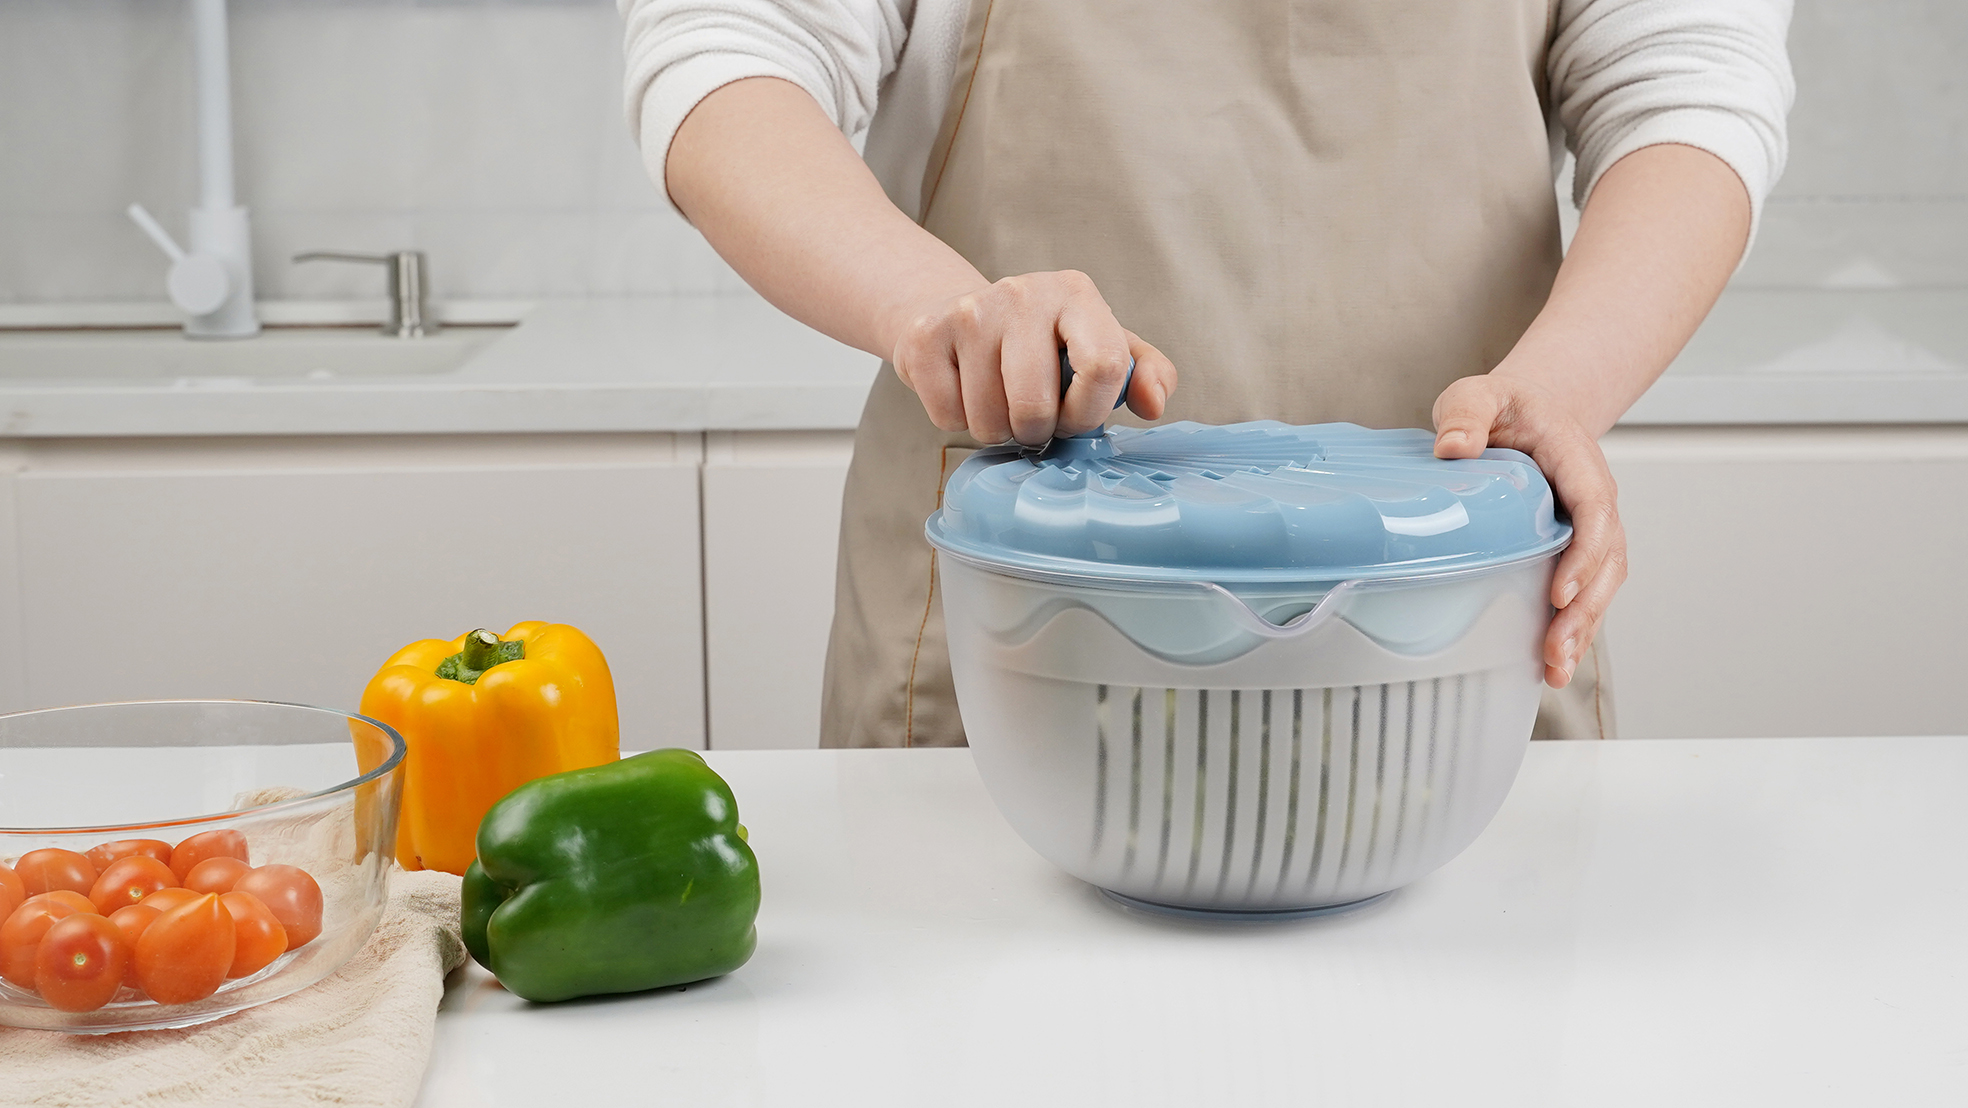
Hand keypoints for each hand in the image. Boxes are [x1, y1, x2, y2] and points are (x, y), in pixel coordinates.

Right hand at [888, 271, 1175, 443]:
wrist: (957, 315)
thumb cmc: (1041, 343)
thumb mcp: (1101, 347)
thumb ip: (1143, 373)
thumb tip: (1154, 405)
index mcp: (1076, 293)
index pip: (1103, 366)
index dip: (1088, 413)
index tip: (1074, 418)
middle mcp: (1023, 292)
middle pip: (1035, 406)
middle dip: (1036, 431)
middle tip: (1031, 416)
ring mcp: (970, 311)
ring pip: (988, 420)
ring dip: (996, 429)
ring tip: (998, 402)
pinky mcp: (925, 336)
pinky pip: (948, 416)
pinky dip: (956, 420)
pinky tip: (964, 391)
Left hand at [1431, 373, 1627, 688]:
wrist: (1532, 409)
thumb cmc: (1507, 406)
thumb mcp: (1480, 393)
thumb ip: (1466, 413)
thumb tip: (1451, 448)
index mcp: (1577, 461)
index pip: (1594, 508)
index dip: (1584, 553)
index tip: (1560, 591)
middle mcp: (1593, 498)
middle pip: (1607, 558)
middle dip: (1585, 608)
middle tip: (1556, 648)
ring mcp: (1588, 526)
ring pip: (1601, 583)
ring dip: (1583, 627)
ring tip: (1556, 669)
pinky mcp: (1574, 548)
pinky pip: (1585, 589)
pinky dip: (1574, 625)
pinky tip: (1552, 661)